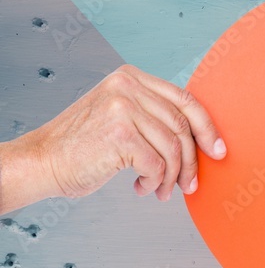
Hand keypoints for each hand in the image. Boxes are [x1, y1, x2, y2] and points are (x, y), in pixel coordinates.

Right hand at [0, 65, 225, 212]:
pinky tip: (141, 187)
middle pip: (183, 126)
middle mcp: (127, 85)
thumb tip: (203, 139)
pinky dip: (155, 181)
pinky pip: (157, 164)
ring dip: (171, 176)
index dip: (208, 128)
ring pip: (173, 148)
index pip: (185, 100)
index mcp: (131, 77)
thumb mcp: (121, 117)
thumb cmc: (84, 147)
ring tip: (161, 190)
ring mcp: (122, 107)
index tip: (219, 151)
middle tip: (190, 184)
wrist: (42, 161)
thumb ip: (154, 116)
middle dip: (191, 161)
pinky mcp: (119, 134)